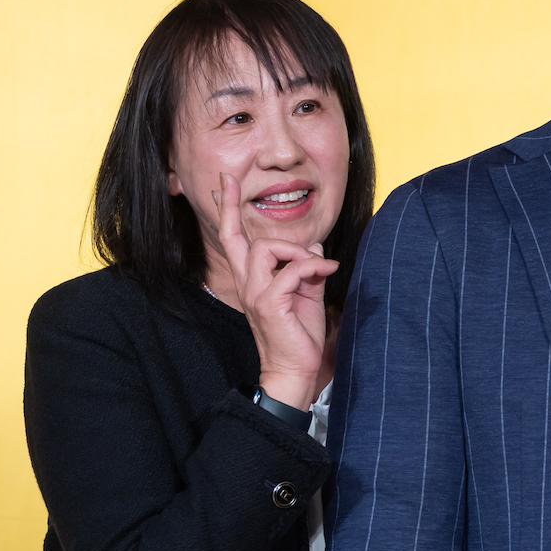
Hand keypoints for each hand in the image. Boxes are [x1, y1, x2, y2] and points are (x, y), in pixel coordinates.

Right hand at [214, 173, 337, 410]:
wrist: (295, 369)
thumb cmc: (299, 333)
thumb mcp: (306, 293)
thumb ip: (307, 269)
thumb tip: (314, 247)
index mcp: (253, 279)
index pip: (234, 240)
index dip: (227, 211)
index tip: (222, 185)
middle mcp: (247, 283)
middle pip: (232, 237)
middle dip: (229, 206)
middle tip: (228, 181)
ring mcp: (255, 293)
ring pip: (265, 248)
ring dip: (297, 251)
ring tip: (317, 266)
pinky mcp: (269, 304)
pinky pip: (291, 271)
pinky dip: (313, 267)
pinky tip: (328, 272)